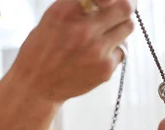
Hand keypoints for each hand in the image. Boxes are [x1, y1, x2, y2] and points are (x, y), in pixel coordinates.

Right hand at [9, 0, 135, 102]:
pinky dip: (114, 49)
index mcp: (67, 12)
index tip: (112, 0)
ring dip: (121, 26)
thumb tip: (106, 1)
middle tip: (123, 6)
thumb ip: (78, 5)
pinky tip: (98, 54)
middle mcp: (84, 30)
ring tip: (107, 32)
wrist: (36, 85)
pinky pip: (122, 50)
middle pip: (125, 8)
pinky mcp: (105, 69)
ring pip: (128, 28)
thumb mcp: (53, 17)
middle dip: (126, 5)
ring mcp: (97, 51)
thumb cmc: (42, 49)